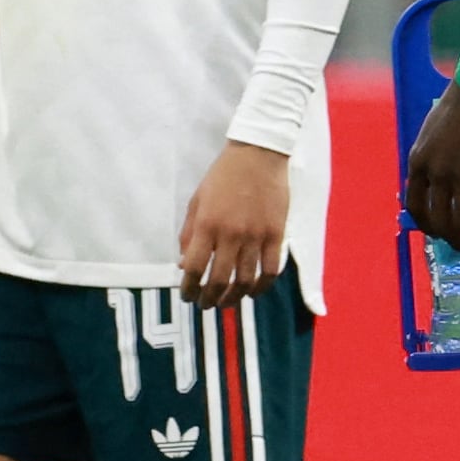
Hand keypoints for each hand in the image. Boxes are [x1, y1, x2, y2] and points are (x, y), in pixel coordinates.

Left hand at [172, 140, 290, 310]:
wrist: (258, 155)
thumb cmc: (222, 176)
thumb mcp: (196, 201)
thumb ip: (189, 233)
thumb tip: (182, 263)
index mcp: (207, 225)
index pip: (193, 268)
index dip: (188, 288)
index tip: (187, 296)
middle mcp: (231, 235)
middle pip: (219, 280)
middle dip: (209, 299)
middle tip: (205, 305)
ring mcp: (256, 236)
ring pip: (245, 280)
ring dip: (234, 298)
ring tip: (226, 303)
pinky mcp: (276, 235)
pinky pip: (271, 271)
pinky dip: (261, 287)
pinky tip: (253, 292)